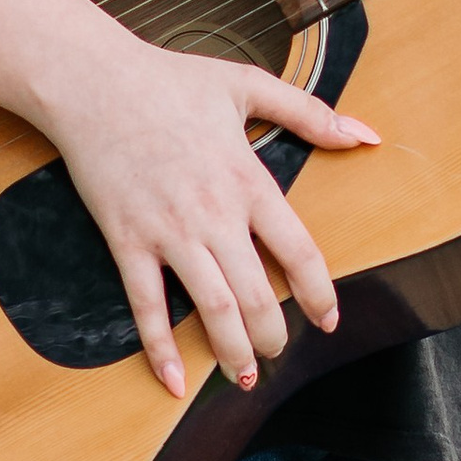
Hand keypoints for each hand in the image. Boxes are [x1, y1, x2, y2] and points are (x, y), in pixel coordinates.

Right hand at [43, 25, 377, 401]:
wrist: (94, 82)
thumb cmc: (170, 80)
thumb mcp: (247, 84)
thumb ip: (310, 113)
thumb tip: (366, 135)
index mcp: (247, 180)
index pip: (298, 251)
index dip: (320, 294)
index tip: (328, 319)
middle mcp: (213, 214)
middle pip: (256, 294)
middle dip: (273, 335)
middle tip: (279, 352)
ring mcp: (168, 232)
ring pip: (211, 308)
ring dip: (232, 351)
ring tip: (243, 376)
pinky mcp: (127, 241)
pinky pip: (146, 306)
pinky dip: (160, 349)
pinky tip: (174, 380)